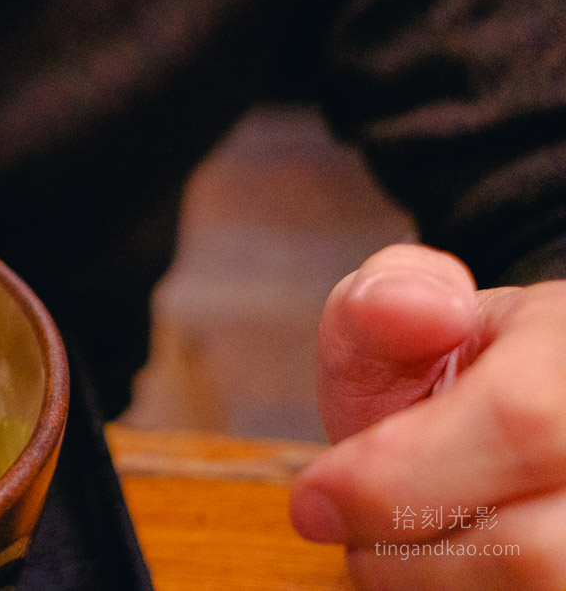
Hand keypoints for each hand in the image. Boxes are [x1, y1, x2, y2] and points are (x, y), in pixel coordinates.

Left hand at [290, 243, 565, 589]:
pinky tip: (442, 564)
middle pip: (539, 547)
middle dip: (412, 550)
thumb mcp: (408, 304)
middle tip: (350, 533)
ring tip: (394, 546)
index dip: (398, 476)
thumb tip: (417, 307)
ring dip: (440, 586)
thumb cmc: (451, 357)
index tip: (312, 498)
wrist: (516, 405)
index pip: (520, 421)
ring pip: (544, 589)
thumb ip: (390, 294)